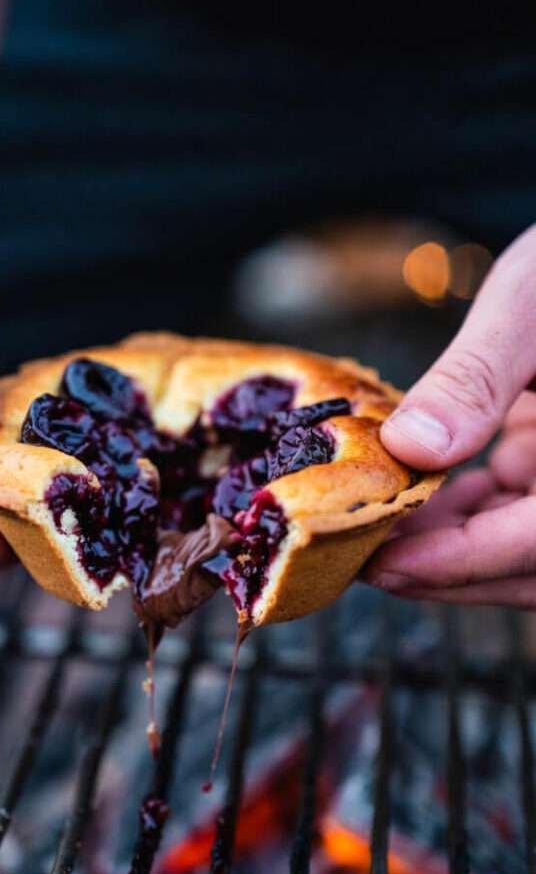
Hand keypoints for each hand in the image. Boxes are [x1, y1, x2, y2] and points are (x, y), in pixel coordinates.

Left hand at [365, 224, 535, 607]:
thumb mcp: (531, 302)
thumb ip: (476, 377)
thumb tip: (411, 447)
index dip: (463, 563)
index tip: (385, 566)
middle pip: (527, 568)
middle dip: (443, 571)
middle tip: (355, 559)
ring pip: (518, 554)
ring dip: (445, 550)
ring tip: (369, 529)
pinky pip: (514, 519)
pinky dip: (461, 519)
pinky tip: (410, 497)